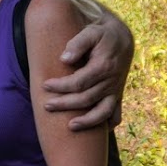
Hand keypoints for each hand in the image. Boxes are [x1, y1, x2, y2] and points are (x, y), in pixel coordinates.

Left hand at [42, 15, 133, 129]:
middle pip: (86, 99)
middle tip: (47, 105)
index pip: (79, 82)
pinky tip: (96, 133)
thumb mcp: (91, 32)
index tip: (45, 85)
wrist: (121, 38)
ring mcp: (116, 90)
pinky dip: (107, 125)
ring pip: (103, 112)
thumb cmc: (101, 34)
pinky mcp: (118, 95)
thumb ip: (78, 43)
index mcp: (103, 67)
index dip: (61, 86)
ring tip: (70, 127)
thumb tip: (64, 59)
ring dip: (87, 122)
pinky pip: (116, 115)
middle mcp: (111, 82)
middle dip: (65, 104)